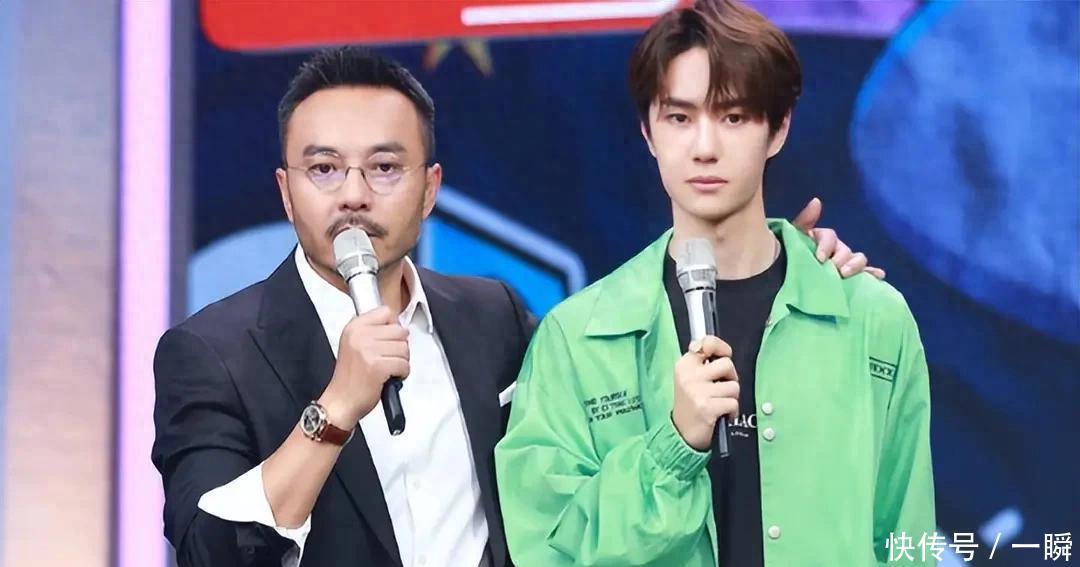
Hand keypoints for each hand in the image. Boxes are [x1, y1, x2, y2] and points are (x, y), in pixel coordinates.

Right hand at [319, 306, 408, 426]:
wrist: (340, 402)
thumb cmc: (349, 378)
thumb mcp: (353, 344)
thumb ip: (372, 330)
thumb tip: (398, 324)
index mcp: (354, 327)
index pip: (386, 312)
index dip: (393, 327)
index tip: (388, 340)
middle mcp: (360, 336)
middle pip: (399, 330)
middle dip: (400, 347)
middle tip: (389, 358)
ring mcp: (368, 350)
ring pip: (404, 348)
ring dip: (401, 361)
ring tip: (388, 369)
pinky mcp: (378, 367)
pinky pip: (404, 364)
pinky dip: (402, 374)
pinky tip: (390, 378)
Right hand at [671, 336, 739, 450]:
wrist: (681, 434)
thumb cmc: (691, 405)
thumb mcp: (690, 378)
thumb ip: (702, 361)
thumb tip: (714, 346)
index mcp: (684, 365)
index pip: (707, 343)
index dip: (721, 348)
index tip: (724, 354)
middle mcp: (689, 376)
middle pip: (727, 364)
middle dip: (730, 378)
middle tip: (720, 388)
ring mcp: (697, 392)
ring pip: (733, 386)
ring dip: (731, 397)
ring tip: (718, 403)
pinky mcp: (707, 407)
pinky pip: (734, 403)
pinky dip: (732, 411)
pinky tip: (721, 415)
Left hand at [792, 197, 885, 279]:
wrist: (785, 281)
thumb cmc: (788, 255)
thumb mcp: (792, 238)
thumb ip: (804, 221)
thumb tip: (817, 201)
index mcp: (822, 239)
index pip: (829, 236)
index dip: (826, 246)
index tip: (819, 258)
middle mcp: (836, 250)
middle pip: (846, 250)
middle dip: (842, 258)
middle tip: (834, 269)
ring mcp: (845, 264)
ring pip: (858, 259)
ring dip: (856, 265)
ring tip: (846, 274)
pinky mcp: (852, 277)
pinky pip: (867, 274)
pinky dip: (874, 274)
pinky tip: (878, 276)